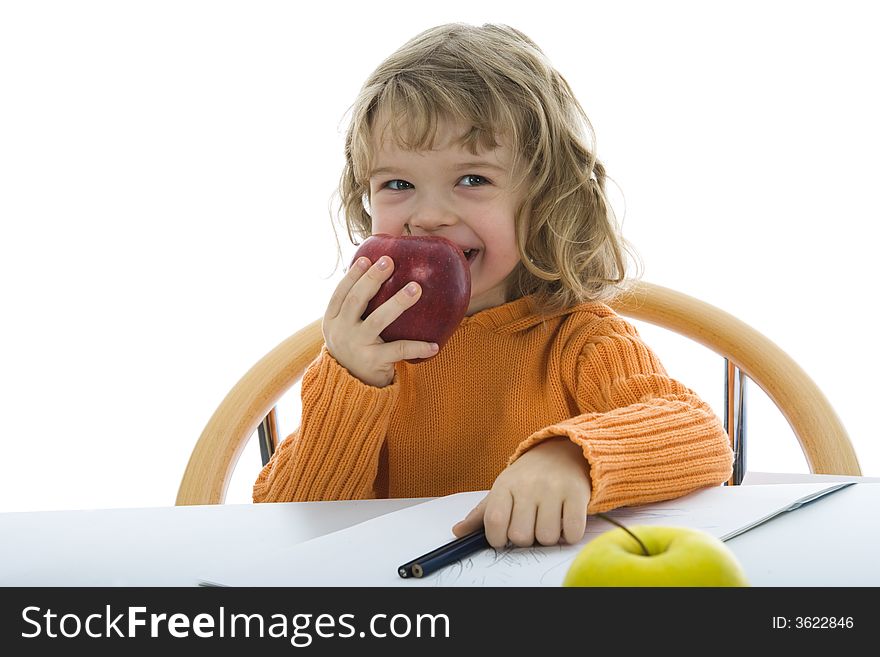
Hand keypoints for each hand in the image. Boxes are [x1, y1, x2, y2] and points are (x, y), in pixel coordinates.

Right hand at [322, 255, 438, 386]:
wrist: (349, 386)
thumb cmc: (354, 348)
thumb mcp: (344, 328)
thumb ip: (353, 308)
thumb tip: (375, 273)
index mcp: (332, 320)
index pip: (340, 293)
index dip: (352, 275)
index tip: (367, 258)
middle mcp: (341, 331)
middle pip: (356, 300)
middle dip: (372, 279)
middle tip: (389, 262)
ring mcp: (357, 346)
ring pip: (377, 320)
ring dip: (398, 302)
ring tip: (416, 289)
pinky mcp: (373, 362)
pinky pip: (399, 350)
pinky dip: (417, 347)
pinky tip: (434, 345)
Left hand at [452, 437, 591, 548]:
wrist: (562, 452)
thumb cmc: (528, 477)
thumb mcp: (502, 489)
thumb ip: (481, 514)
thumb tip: (457, 532)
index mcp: (505, 485)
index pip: (495, 523)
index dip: (497, 539)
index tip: (504, 537)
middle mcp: (528, 485)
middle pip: (521, 536)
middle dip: (525, 539)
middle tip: (530, 525)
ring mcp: (554, 489)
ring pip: (547, 537)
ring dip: (548, 538)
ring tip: (548, 521)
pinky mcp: (577, 494)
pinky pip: (573, 532)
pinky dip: (570, 535)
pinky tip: (565, 522)